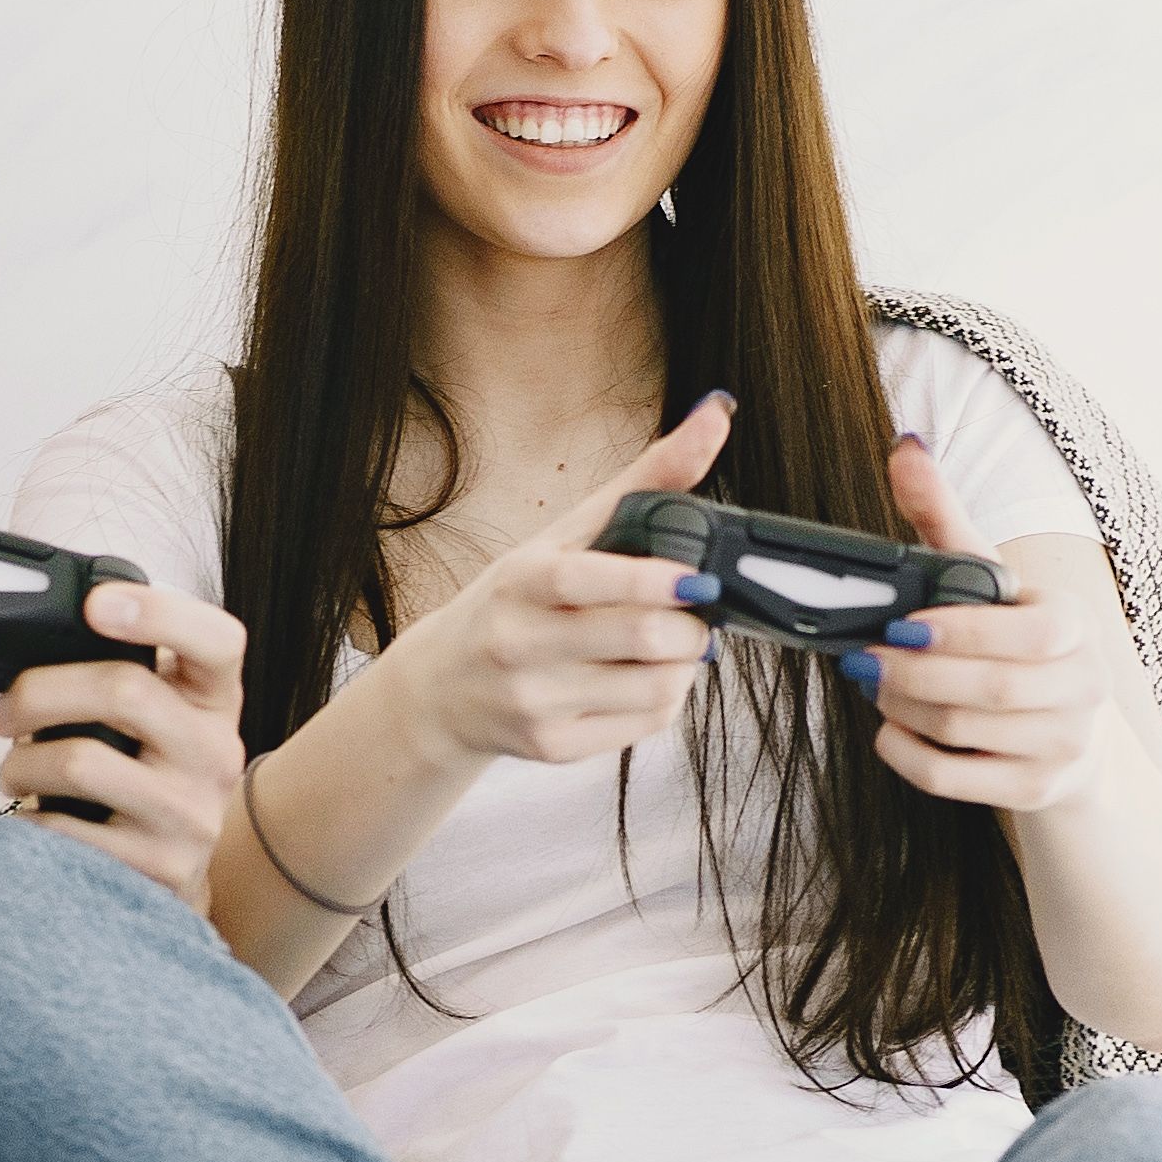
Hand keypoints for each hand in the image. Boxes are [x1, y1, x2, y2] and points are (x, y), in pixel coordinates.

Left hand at [0, 577, 251, 908]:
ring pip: (80, 762)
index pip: (216, 640)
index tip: (95, 604)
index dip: (158, 612)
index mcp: (213, 700)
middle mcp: (214, 753)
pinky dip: (29, 821)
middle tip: (5, 712)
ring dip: (21, 764)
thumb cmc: (147, 777)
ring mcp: (190, 814)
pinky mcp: (158, 867)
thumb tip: (30, 657)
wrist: (174, 869)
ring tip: (13, 771)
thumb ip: (122, 676)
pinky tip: (32, 819)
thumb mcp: (160, 719)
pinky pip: (64, 830)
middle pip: (123, 690)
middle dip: (38, 693)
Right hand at [364, 392, 732, 769]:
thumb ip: (646, 480)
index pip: (588, 580)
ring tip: (676, 643)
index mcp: (523, 581)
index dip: (652, 581)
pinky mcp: (552, 747)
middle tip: (700, 612)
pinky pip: (642, 725)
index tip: (700, 580)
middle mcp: (520, 643)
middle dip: (691, 627)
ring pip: (652, 687)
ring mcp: (534, 701)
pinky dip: (666, 699)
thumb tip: (717, 414)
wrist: (445, 687)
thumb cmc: (518, 599)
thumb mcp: (566, 535)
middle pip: (637, 638)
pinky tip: (649, 677)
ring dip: (686, 664)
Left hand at [842, 436, 1109, 810]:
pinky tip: (889, 730)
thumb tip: (904, 447)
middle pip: (989, 690)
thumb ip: (945, 518)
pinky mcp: (1037, 790)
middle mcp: (1084, 687)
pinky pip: (955, 779)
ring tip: (873, 686)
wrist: (1077, 741)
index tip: (900, 627)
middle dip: (912, 676)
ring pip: (965, 734)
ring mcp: (1064, 746)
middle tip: (861, 660)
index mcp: (1074, 626)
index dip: (962, 633)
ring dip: (903, 710)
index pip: (1030, 634)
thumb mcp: (993, 584)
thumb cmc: (1020, 649)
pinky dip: (908, 755)